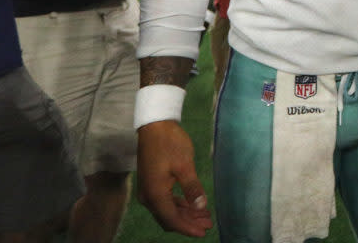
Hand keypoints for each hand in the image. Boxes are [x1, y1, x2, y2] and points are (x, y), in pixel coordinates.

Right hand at [137, 120, 211, 236]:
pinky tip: (194, 205)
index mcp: (155, 194)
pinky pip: (166, 201)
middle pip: (169, 218)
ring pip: (168, 210)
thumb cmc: (170, 143)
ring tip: (205, 216)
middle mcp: (148, 196)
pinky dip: (180, 205)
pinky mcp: (152, 184)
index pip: (172, 219)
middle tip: (208, 224)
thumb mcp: (185, 165)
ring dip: (186, 214)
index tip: (204, 232)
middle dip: (189, 223)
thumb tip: (201, 207)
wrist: (155, 125)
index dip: (188, 228)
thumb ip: (192, 188)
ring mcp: (149, 190)